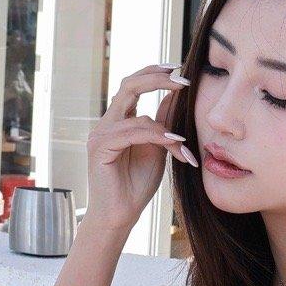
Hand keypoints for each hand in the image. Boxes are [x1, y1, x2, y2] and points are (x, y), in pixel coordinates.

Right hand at [84, 63, 193, 231]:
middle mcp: (106, 123)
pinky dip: (156, 136)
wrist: (120, 216)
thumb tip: (176, 96)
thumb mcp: (158, 148)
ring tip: (184, 140)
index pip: (134, 85)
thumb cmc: (137, 185)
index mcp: (119, 120)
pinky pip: (132, 132)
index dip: (155, 73)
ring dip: (166, 126)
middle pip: (129, 85)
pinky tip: (175, 143)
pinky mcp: (100, 148)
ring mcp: (100, 134)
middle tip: (184, 80)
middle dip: (157, 78)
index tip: (180, 70)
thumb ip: (163, 123)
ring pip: (136, 112)